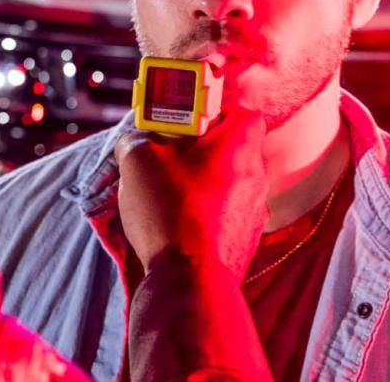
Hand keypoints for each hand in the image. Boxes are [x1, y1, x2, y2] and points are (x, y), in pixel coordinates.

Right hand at [114, 105, 267, 283]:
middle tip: (168, 152)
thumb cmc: (170, 209)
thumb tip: (134, 141)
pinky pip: (224, 214)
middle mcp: (256, 175)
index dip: (214, 110)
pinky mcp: (246, 241)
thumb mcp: (138, 160)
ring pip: (228, 182)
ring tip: (167, 189)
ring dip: (202, 182)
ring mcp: (254, 211)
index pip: (240, 111)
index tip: (186, 119)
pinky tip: (177, 221)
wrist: (189, 279)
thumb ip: (136, 140)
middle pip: (231, 147)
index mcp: (239, 144)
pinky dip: (204, 212)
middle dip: (200, 148)